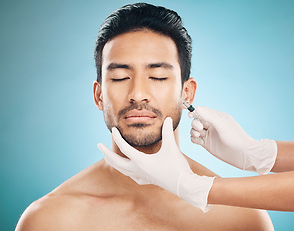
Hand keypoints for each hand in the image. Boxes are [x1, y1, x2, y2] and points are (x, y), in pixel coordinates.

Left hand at [98, 117, 214, 211]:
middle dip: (106, 153)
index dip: (117, 137)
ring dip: (113, 162)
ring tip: (108, 156)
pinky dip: (125, 170)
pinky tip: (128, 169)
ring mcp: (141, 177)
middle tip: (99, 145)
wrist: (184, 185)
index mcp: (141, 161)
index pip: (124, 148)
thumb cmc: (176, 166)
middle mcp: (138, 170)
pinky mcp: (146, 180)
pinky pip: (131, 176)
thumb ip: (167, 131)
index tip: (113, 129)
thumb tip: (168, 118)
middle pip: (116, 162)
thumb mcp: (171, 147)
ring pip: (121, 170)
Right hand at [189, 107, 276, 173]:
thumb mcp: (221, 124)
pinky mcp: (206, 144)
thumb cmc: (235, 137)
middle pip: (197, 120)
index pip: (202, 111)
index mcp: (216, 117)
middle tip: (200, 128)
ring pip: (194, 130)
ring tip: (198, 135)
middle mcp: (212, 125)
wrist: (242, 154)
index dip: (195, 112)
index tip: (190, 115)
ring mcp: (209, 135)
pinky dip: (193, 139)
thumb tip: (196, 108)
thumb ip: (208, 116)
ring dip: (193, 131)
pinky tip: (198, 141)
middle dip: (195, 123)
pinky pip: (195, 139)